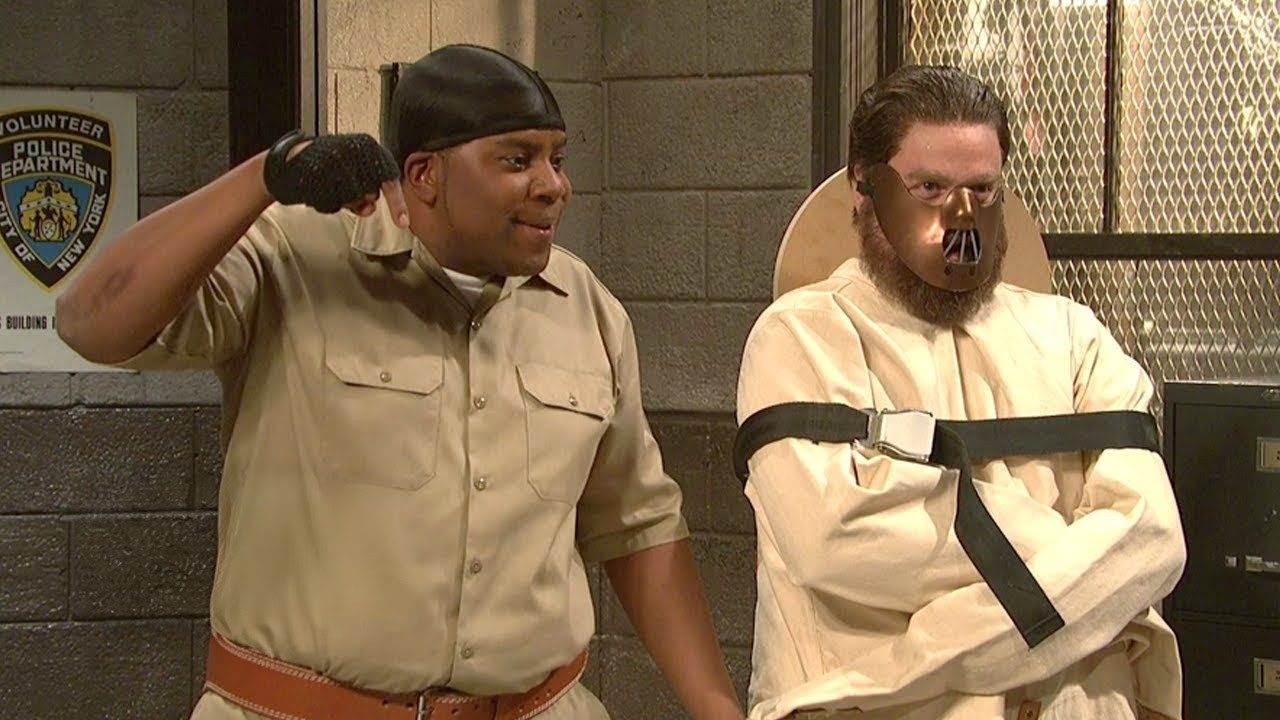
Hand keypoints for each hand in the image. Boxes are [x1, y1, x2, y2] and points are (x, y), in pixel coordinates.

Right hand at [268, 133, 409, 226]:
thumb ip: (364, 192)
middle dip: (357, 199)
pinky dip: (325, 201)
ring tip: (326, 184)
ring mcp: (336, 158)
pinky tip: (317, 188)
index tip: (403, 223)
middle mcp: (354, 149)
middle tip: (340, 187)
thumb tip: (370, 208)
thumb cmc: (324, 169)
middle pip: (369, 192)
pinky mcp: (319, 169)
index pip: (389, 178)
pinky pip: (332, 201)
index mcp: (368, 146)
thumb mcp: (350, 177)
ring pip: (351, 198)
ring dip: (340, 200)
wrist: (286, 162)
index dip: (397, 204)